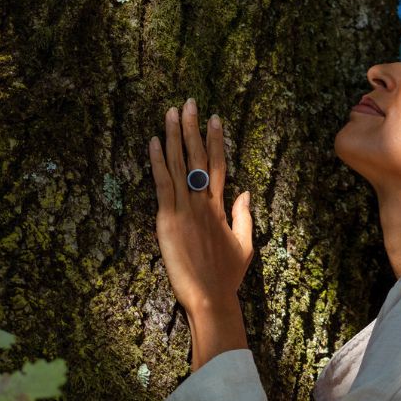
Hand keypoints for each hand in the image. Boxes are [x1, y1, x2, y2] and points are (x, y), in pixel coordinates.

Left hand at [149, 98, 253, 312]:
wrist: (211, 297)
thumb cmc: (226, 277)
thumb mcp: (245, 245)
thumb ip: (244, 216)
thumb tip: (246, 191)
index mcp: (220, 208)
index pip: (217, 165)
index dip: (215, 140)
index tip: (215, 118)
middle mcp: (203, 203)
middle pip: (197, 157)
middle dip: (193, 128)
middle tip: (190, 103)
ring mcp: (185, 210)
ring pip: (179, 164)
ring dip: (174, 136)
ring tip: (171, 112)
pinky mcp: (168, 221)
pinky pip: (162, 184)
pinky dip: (158, 162)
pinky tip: (154, 141)